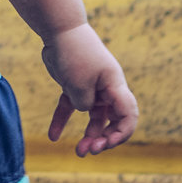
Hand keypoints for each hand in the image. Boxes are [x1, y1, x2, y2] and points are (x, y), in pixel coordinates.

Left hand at [40, 24, 137, 156]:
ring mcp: (92, 88)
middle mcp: (108, 90)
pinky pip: (71, 108)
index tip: (106, 144)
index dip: (121, 134)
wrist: (59, 30)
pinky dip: (62, 121)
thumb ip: (84, 103)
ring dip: (88, 136)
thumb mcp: (78, 85)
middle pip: (113, 121)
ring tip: (79, 152)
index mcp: (115, 87)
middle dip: (104, 139)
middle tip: (90, 151)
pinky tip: (53, 137)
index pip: (128, 116)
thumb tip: (85, 110)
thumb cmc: (73, 54)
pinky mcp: (74, 86)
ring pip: (94, 118)